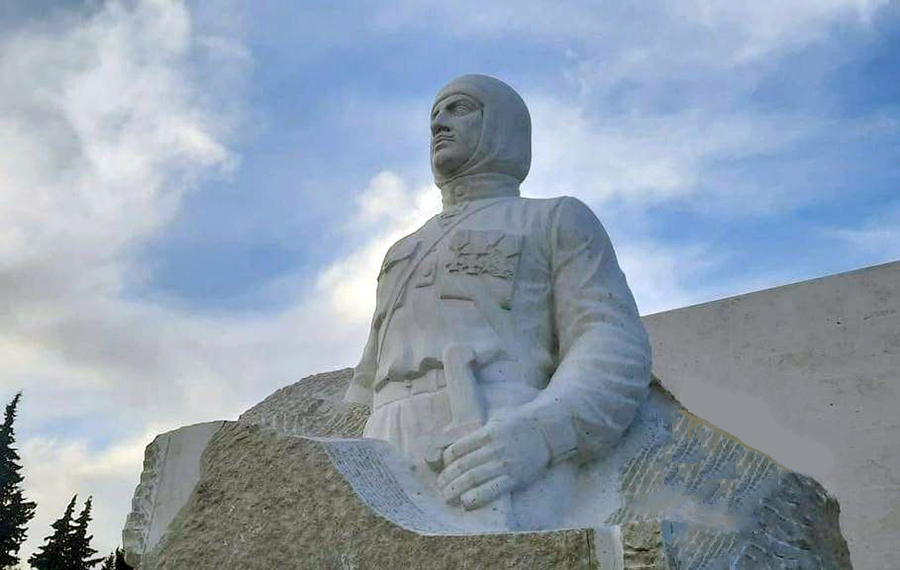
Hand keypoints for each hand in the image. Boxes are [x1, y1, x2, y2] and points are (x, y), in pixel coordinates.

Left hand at [436, 412, 550, 509]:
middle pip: (462, 466)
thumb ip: (478, 430)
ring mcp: (504, 464)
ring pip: (473, 478)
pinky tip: (466, 503)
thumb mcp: (496, 418)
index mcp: (486, 433)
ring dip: (456, 489)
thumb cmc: (520, 422)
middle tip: (440, 486)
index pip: (458, 449)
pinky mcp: (515, 477)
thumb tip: (456, 438)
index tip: (443, 466)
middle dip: (447, 478)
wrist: (548, 430)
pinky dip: (477, 497)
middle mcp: (493, 449)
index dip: (446, 460)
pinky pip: (493, 490)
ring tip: (446, 497)